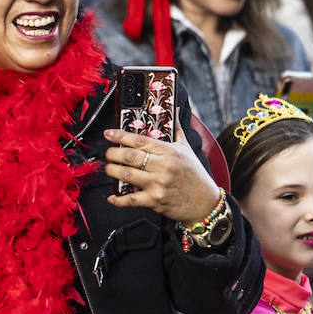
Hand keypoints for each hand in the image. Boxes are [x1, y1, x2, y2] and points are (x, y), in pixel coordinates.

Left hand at [102, 125, 218, 223]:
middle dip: (112, 154)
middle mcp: (163, 166)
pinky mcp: (155, 201)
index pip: (140, 140)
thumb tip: (173, 111)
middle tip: (108, 153)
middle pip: (129, 156)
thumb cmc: (195, 175)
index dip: (120, 136)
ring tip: (109, 169)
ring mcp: (158, 184)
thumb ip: (176, 130)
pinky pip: (131, 199)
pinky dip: (119, 199)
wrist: (205, 202)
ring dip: (112, 171)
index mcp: (169, 151)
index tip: (108, 134)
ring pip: (126, 175)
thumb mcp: (187, 149)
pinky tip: (112, 197)